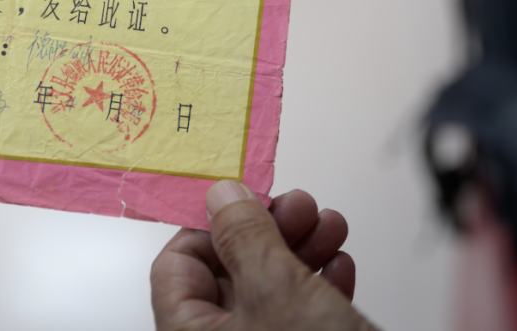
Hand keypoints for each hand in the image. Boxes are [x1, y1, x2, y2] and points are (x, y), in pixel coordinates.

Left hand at [151, 181, 376, 330]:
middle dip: (268, 232)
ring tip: (330, 225)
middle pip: (229, 275)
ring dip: (300, 251)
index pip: (176, 267)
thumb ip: (244, 236)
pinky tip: (340, 265)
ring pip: (269, 293)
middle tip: (299, 205)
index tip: (245, 199)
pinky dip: (319, 286)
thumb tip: (220, 197)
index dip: (211, 226)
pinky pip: (300, 319)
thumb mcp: (277, 290)